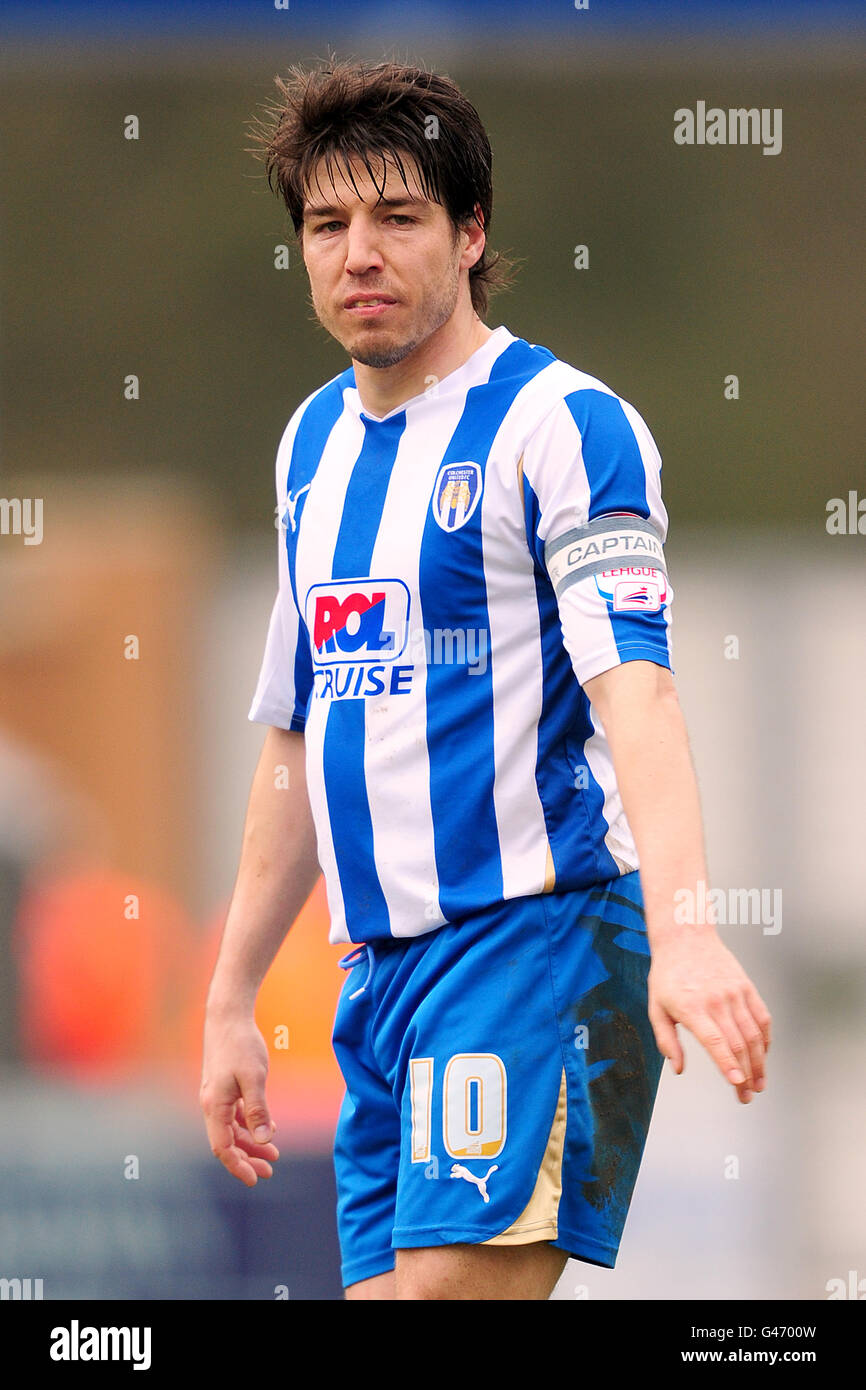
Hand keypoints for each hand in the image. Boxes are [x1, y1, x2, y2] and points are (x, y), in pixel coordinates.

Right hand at [200, 1012, 279, 1185]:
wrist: (228, 1017)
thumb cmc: (241, 1045)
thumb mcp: (254, 1078)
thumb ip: (258, 1110)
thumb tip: (264, 1140)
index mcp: (214, 1106)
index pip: (222, 1147)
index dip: (237, 1166)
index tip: (254, 1180)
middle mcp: (211, 1105)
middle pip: (227, 1142)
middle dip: (247, 1159)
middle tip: (269, 1171)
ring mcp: (217, 1096)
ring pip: (232, 1129)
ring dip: (251, 1143)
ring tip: (273, 1154)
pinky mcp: (224, 1088)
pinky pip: (235, 1115)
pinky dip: (250, 1124)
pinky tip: (269, 1127)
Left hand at [647, 930, 770, 1103]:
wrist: (685, 937)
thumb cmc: (667, 975)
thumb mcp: (656, 1008)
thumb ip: (666, 1041)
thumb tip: (679, 1068)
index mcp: (692, 1008)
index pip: (716, 1041)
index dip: (728, 1064)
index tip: (738, 1084)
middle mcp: (717, 1001)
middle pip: (738, 1044)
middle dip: (746, 1075)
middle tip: (746, 1096)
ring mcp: (735, 993)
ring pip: (754, 1034)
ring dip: (760, 1063)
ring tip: (758, 1084)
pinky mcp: (747, 987)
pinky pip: (762, 1017)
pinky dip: (765, 1040)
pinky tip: (763, 1056)